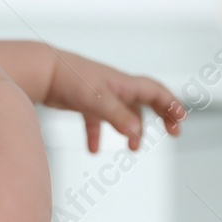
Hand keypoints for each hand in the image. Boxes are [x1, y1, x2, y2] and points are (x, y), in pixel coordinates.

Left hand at [44, 49, 185, 152]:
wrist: (40, 71)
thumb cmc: (70, 80)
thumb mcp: (96, 100)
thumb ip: (116, 117)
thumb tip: (135, 133)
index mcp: (123, 84)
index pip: (155, 91)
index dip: (171, 104)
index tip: (182, 120)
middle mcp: (114, 87)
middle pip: (145, 101)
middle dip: (162, 115)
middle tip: (173, 133)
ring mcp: (99, 94)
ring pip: (122, 113)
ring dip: (131, 129)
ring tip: (132, 148)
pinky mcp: (82, 102)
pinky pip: (95, 121)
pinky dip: (96, 135)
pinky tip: (92, 151)